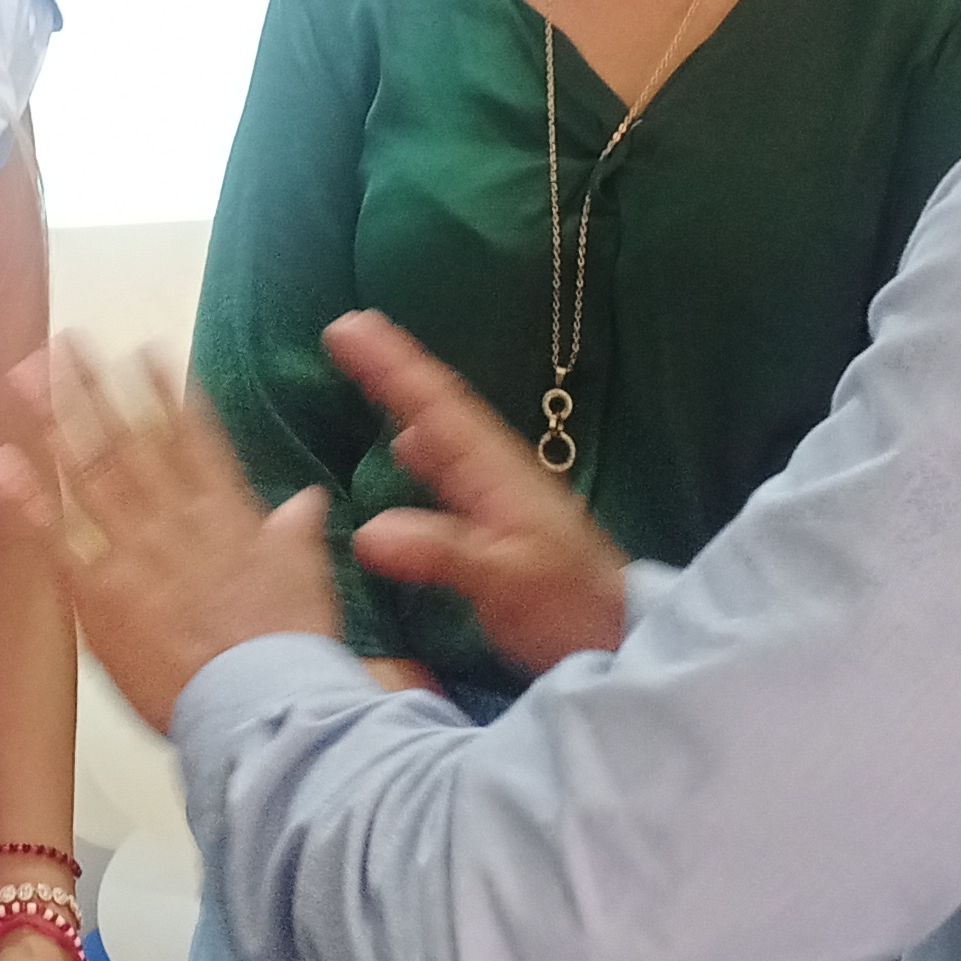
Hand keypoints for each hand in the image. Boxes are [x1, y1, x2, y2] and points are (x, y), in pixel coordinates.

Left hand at [0, 339, 342, 732]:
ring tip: (28, 375)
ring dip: (56, 419)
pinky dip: (27, 502)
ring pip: (90, 473)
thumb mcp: (306, 579)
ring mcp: (136, 554)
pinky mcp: (101, 596)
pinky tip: (0, 466)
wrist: (264, 704)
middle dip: (95, 387)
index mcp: (226, 513)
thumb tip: (306, 500)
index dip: (164, 390)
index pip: (191, 436)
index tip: (143, 349)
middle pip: (129, 439)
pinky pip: (56, 541)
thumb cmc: (289, 649)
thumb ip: (296, 533)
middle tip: (66, 340)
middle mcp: (176, 520)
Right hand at [324, 312, 632, 678]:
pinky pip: (449, 464)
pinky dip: (423, 442)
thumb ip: (442, 551)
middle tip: (347, 329)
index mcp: (495, 471)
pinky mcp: (498, 519)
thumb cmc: (564, 605)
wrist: (613, 634)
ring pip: (443, 430)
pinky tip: (408, 447)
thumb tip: (369, 532)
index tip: (352, 326)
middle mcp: (495, 470)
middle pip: (438, 405)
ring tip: (369, 368)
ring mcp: (498, 493)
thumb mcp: (504, 580)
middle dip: (393, 367)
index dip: (392, 364)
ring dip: (406, 397)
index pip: (437, 404)